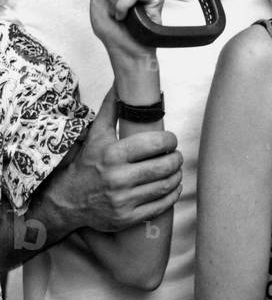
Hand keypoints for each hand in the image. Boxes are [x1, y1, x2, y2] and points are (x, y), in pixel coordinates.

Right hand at [44, 88, 182, 234]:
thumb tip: (121, 80)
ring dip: (177, 175)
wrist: (67, 201)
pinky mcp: (126, 219)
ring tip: (174, 168)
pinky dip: (172, 194)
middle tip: (175, 155)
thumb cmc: (88, 163)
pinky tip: (171, 186)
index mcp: (113, 155)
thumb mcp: (96, 134)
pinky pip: (161, 205)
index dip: (170, 140)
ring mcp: (122, 201)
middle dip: (176, 158)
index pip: (156, 143)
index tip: (170, 140)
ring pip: (166, 185)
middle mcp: (118, 179)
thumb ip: (111, 107)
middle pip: (165, 165)